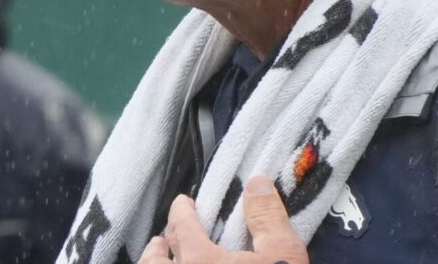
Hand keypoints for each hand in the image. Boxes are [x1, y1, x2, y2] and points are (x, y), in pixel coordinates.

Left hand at [139, 175, 309, 263]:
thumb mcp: (283, 256)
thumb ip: (266, 218)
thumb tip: (254, 182)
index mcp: (200, 262)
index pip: (182, 226)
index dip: (182, 211)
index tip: (184, 203)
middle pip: (154, 261)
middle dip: (159, 245)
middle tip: (162, 238)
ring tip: (159, 262)